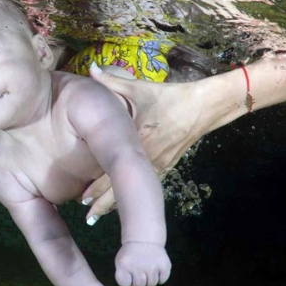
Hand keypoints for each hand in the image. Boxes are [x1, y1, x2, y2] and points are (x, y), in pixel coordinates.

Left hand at [81, 66, 206, 222]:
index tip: (80, 200)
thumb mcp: (140, 89)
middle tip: (86, 217)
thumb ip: (112, 81)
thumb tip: (89, 68)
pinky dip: (134, 192)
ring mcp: (160, 165)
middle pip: (122, 189)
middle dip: (103, 204)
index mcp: (136, 144)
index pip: (112, 173)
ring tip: (99, 214)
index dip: (95, 189)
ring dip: (118, 202)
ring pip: (135, 190)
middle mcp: (147, 160)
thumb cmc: (170, 98)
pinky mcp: (168, 165)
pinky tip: (125, 200)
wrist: (205, 107)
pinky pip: (147, 183)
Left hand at [115, 242, 170, 285]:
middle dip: (139, 281)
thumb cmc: (131, 255)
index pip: (124, 284)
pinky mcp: (164, 265)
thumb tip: (129, 284)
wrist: (144, 239)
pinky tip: (156, 268)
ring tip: (147, 268)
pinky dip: (160, 277)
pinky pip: (162, 280)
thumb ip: (121, 276)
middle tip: (139, 271)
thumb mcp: (120, 262)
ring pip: (152, 284)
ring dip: (149, 279)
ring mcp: (152, 266)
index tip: (128, 273)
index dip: (127, 281)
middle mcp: (138, 265)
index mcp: (124, 264)